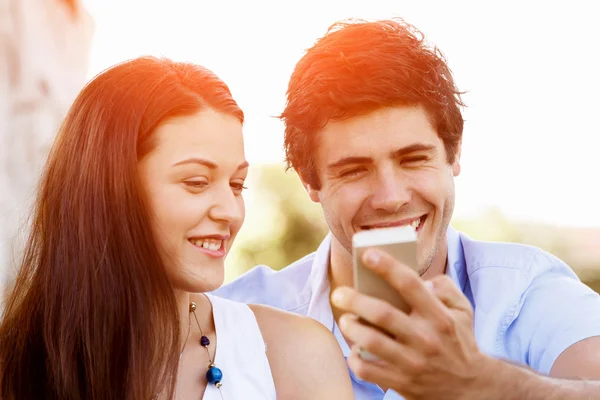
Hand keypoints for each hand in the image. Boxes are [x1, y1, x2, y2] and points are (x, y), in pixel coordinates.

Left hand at [331, 248, 490, 399]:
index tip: (367, 254)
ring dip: (351, 328)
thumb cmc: (459, 342)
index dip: (387, 266)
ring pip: (371, 341)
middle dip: (354, 300)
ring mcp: (413, 362)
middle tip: (339, 293)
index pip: (410, 284)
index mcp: (439, 316)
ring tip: (345, 319)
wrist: (469, 389)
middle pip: (382, 314)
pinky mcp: (401, 382)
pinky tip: (354, 348)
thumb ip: (445, 287)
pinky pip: (368, 370)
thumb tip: (422, 279)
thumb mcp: (463, 311)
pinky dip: (355, 358)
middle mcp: (425, 338)